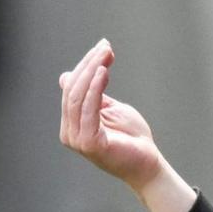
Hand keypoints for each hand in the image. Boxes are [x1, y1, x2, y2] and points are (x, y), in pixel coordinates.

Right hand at [58, 40, 173, 196]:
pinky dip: (95, 89)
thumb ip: (91, 93)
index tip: (103, 47)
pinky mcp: (88, 144)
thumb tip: (65, 76)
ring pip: (78, 97)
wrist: (148, 165)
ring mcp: (77, 139)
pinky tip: (104, 72)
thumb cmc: (131, 138)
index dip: (85, 65)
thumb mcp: (109, 109)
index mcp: (72, 123)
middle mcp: (69, 132)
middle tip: (105, 47)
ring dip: (92, 71)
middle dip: (89, 64)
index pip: (72, 88)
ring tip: (106, 55)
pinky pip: (88, 111)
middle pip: (73, 90)